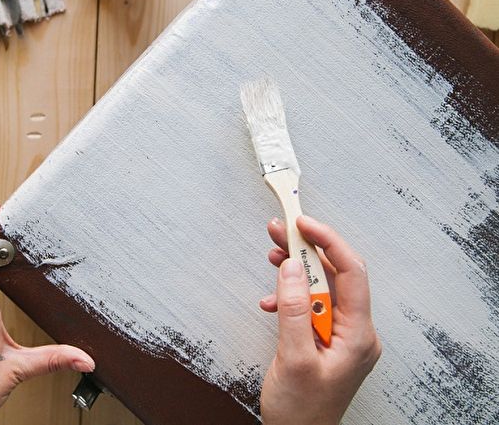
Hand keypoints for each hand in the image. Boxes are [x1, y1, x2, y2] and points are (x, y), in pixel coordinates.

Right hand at [258, 215, 380, 424]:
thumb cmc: (301, 411)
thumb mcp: (294, 358)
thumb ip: (294, 310)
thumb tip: (290, 268)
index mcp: (358, 335)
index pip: (351, 273)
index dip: (328, 242)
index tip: (303, 223)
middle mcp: (355, 331)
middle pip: (334, 275)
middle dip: (306, 250)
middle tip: (279, 230)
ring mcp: (341, 335)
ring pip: (321, 287)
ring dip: (294, 271)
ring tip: (272, 254)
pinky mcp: (326, 339)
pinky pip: (312, 305)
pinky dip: (290, 296)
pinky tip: (272, 301)